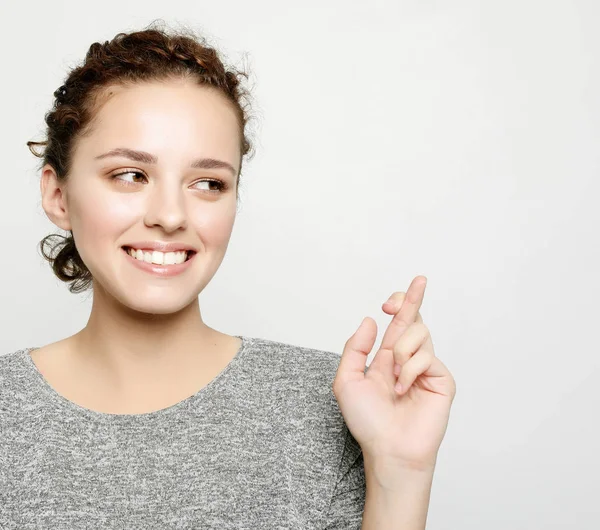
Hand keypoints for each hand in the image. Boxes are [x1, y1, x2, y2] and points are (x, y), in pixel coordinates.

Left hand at [332, 276, 455, 471]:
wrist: (388, 449)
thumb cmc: (367, 421)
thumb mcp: (347, 380)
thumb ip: (355, 348)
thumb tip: (370, 320)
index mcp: (386, 357)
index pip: (397, 323)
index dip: (399, 305)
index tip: (390, 302)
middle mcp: (408, 359)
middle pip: (414, 318)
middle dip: (413, 296)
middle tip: (417, 281)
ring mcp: (426, 368)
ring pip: (419, 333)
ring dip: (401, 350)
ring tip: (394, 376)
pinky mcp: (441, 380)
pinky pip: (426, 357)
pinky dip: (409, 370)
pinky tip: (403, 389)